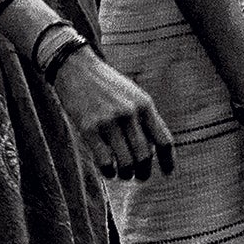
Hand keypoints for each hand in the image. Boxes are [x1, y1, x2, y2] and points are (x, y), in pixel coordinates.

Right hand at [52, 48, 174, 182]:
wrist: (75, 68)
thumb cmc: (106, 85)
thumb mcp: (132, 94)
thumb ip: (145, 118)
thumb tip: (156, 152)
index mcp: (144, 104)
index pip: (164, 140)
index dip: (168, 161)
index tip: (167, 173)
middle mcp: (129, 113)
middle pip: (145, 156)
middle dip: (144, 172)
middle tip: (140, 176)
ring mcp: (108, 121)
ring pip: (126, 163)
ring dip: (127, 174)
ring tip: (124, 174)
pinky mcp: (88, 128)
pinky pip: (105, 161)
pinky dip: (109, 171)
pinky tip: (108, 170)